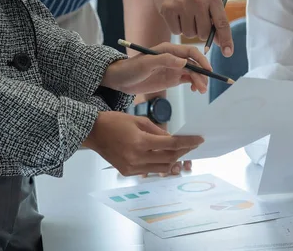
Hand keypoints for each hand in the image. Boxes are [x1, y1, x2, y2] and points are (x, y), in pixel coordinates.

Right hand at [83, 112, 203, 175]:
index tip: (199, 140)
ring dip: (173, 159)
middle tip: (192, 144)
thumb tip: (173, 139)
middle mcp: (137, 157)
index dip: (188, 142)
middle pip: (169, 158)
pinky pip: (150, 170)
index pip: (171, 144)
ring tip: (180, 151)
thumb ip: (158, 131)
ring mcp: (132, 167)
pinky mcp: (128, 172)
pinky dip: (160, 163)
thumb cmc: (115, 121)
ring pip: (162, 167)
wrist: (93, 133)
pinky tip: (164, 156)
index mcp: (141, 142)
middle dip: (183, 151)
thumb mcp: (139, 120)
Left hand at [102, 42, 211, 94]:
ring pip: (193, 73)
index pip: (190, 52)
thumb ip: (165, 60)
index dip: (201, 60)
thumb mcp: (146, 63)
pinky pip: (188, 80)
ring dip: (199, 81)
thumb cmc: (131, 68)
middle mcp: (174, 58)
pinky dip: (194, 84)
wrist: (121, 80)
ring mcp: (174, 68)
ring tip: (200, 91)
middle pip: (194, 64)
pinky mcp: (173, 78)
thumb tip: (184, 62)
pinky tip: (194, 90)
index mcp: (169, 49)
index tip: (207, 70)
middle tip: (202, 87)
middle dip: (202, 74)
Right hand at [149, 0, 232, 56]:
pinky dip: (176, 27)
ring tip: (184, 14)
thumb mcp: (207, 0)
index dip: (226, 40)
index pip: (222, 24)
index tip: (228, 53)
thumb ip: (215, 20)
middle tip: (195, 19)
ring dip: (187, 29)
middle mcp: (199, 1)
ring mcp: (183, 4)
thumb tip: (221, 43)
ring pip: (189, 34)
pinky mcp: (168, 9)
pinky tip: (174, 14)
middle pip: (203, 34)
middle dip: (200, 32)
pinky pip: (176, 31)